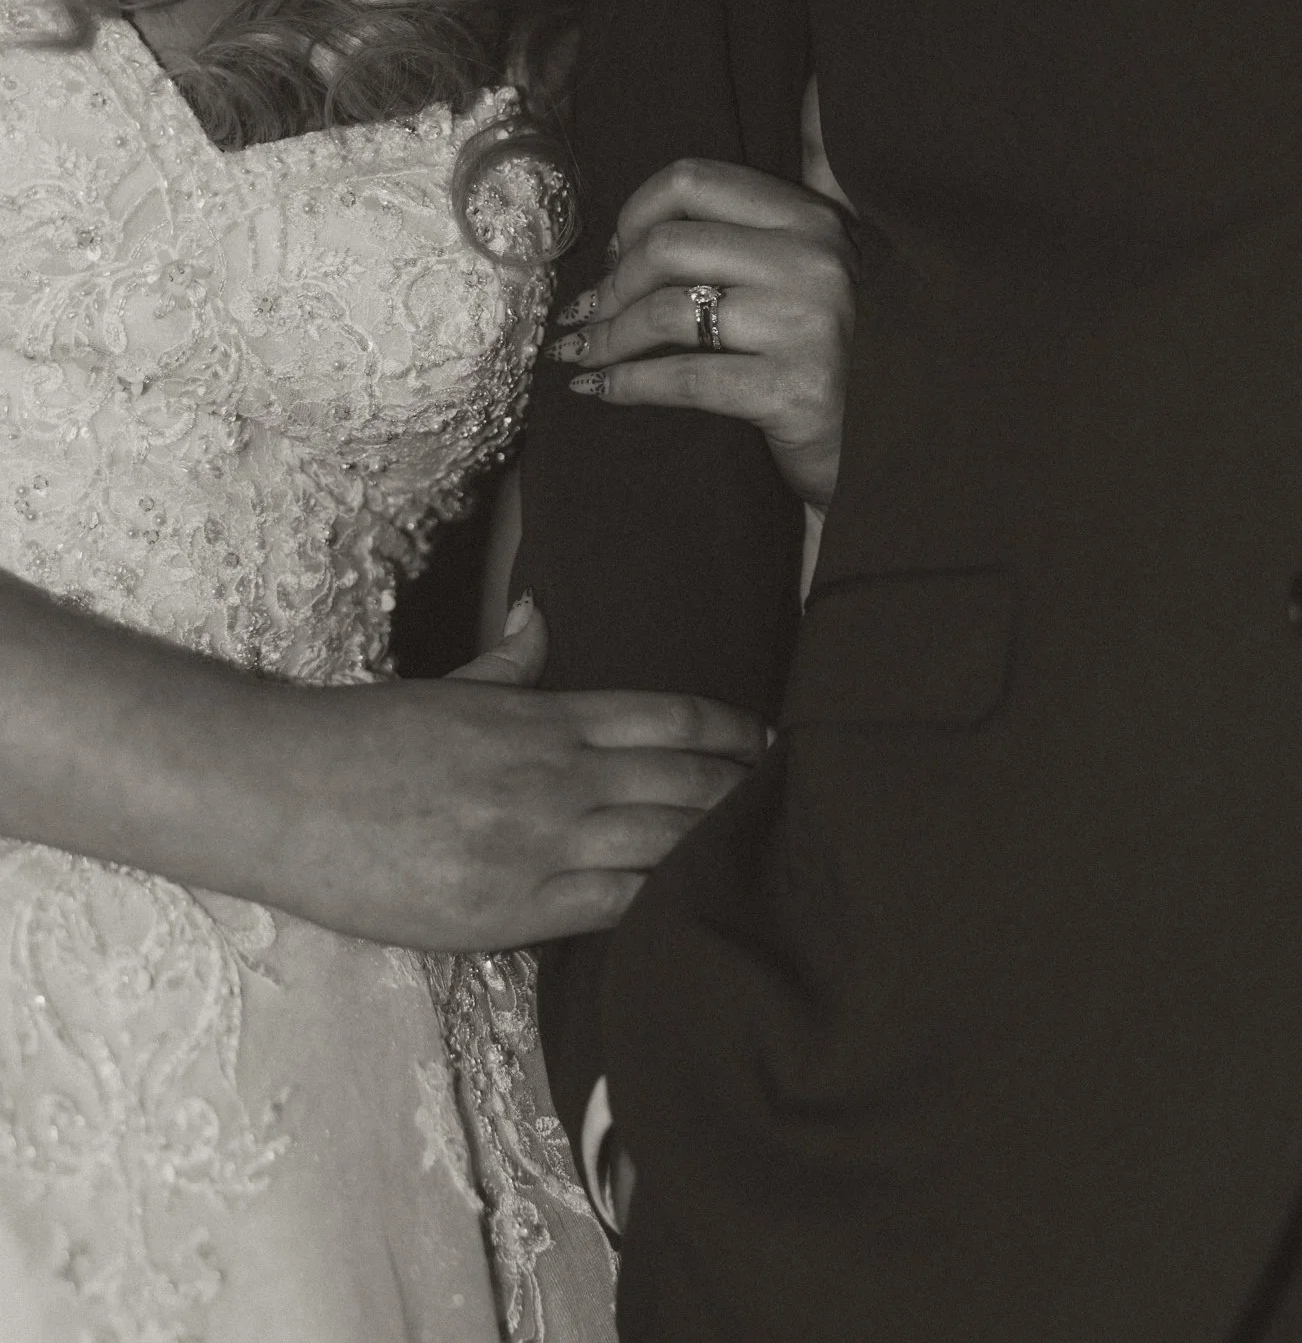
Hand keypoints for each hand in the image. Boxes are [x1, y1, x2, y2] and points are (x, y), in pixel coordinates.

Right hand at [267, 601, 765, 951]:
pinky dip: (665, 906)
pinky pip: (614, 910)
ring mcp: (537, 846)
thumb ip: (508, 657)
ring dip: (719, 845)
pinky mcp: (511, 910)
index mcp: (542, 720)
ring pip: (662, 845)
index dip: (727, 730)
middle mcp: (553, 779)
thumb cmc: (363, 740)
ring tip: (773, 853)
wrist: (286, 798)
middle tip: (796, 798)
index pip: (665, 717)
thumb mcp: (447, 685)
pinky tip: (702, 908)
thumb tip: (539, 610)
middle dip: (743, 792)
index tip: (768, 738)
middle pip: (681, 785)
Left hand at [546, 158, 857, 509]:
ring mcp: (807, 325)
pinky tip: (600, 390)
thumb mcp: (822, 264)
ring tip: (585, 354)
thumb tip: (743, 143)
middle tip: (590, 317)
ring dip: (608, 337)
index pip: (693, 181)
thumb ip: (785, 205)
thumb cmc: (837, 353)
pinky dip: (626, 384)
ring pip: (665, 312)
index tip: (615, 255)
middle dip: (610, 286)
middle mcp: (813, 261)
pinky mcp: (793, 390)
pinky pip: (682, 378)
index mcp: (811, 219)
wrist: (889, 445)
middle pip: (666, 247)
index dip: (633, 215)